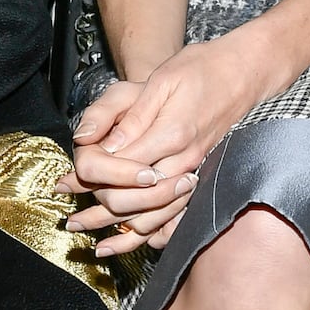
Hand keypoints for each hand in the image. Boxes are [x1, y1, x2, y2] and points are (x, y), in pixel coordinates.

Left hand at [58, 31, 276, 254]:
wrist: (242, 73)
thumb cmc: (199, 70)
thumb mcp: (160, 81)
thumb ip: (130, 117)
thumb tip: (99, 142)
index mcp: (171, 135)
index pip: (122, 168)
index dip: (92, 176)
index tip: (67, 181)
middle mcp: (184, 161)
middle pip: (135, 198)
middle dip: (99, 209)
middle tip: (71, 216)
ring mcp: (194, 170)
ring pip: (155, 215)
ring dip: (121, 232)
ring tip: (91, 239)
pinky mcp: (199, 175)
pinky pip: (176, 215)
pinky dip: (153, 232)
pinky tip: (134, 240)